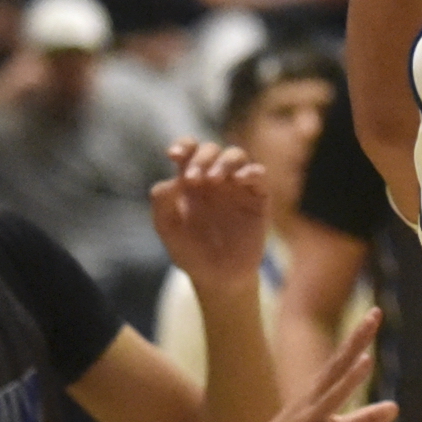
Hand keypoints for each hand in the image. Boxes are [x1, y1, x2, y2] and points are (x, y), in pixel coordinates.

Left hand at [150, 140, 270, 288]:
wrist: (217, 277)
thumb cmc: (190, 251)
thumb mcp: (166, 226)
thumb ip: (162, 200)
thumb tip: (175, 177)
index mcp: (191, 180)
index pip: (189, 150)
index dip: (184, 145)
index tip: (174, 155)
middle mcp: (215, 178)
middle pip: (211, 149)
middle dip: (202, 158)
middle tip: (194, 179)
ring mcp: (237, 186)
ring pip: (236, 155)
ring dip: (224, 161)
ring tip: (215, 179)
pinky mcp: (258, 198)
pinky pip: (258, 174)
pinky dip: (251, 171)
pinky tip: (239, 180)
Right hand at [217, 313, 395, 421]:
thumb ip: (359, 420)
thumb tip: (396, 408)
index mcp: (314, 397)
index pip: (339, 362)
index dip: (357, 338)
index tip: (374, 311)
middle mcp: (309, 404)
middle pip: (336, 368)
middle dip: (355, 341)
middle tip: (374, 313)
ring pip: (329, 399)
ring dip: (348, 380)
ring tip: (367, 359)